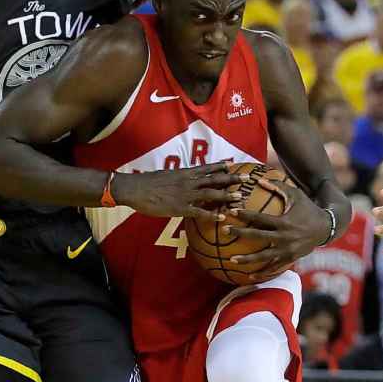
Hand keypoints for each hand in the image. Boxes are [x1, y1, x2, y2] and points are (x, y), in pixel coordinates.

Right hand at [114, 162, 246, 220]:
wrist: (135, 188)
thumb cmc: (148, 182)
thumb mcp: (166, 175)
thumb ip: (179, 177)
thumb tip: (184, 176)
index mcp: (185, 173)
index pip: (207, 168)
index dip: (221, 166)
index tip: (233, 164)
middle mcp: (189, 181)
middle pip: (214, 179)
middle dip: (231, 178)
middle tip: (247, 178)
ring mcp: (185, 195)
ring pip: (211, 194)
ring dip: (226, 195)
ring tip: (240, 197)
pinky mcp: (180, 208)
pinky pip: (199, 212)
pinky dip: (211, 215)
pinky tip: (222, 217)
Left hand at [225, 179, 330, 280]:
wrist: (327, 228)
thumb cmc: (308, 208)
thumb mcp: (296, 195)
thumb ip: (278, 187)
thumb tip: (258, 179)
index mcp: (284, 222)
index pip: (261, 218)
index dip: (245, 214)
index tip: (231, 211)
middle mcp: (285, 237)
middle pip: (258, 236)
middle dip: (240, 233)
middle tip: (225, 230)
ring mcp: (287, 250)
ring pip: (264, 257)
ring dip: (247, 260)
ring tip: (231, 260)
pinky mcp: (290, 259)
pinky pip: (274, 268)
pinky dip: (262, 273)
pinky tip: (249, 277)